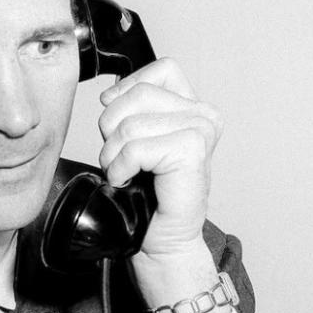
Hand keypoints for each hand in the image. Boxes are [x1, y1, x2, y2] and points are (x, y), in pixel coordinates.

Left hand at [97, 58, 224, 308]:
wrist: (162, 243)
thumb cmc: (148, 197)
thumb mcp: (135, 140)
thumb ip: (131, 109)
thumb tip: (109, 94)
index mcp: (193, 107)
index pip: (160, 69)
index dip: (129, 90)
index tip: (118, 123)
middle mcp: (204, 115)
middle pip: (138, 93)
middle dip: (113, 127)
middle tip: (121, 159)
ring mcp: (202, 131)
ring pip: (131, 123)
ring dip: (114, 154)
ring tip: (125, 174)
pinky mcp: (193, 152)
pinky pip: (136, 147)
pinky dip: (121, 167)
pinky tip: (130, 182)